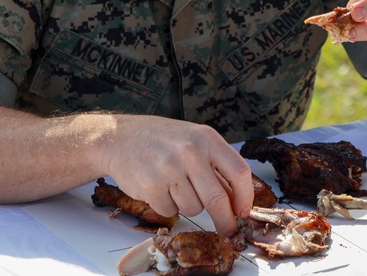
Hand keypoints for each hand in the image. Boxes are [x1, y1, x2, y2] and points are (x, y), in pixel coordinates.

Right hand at [104, 115, 252, 234]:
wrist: (121, 138)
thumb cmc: (162, 140)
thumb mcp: (194, 142)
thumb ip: (216, 167)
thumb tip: (237, 201)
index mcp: (206, 138)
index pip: (239, 172)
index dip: (245, 197)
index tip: (244, 211)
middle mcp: (190, 151)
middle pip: (218, 199)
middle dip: (225, 221)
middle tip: (227, 229)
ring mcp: (169, 168)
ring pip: (194, 209)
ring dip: (188, 205)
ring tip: (174, 186)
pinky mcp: (151, 186)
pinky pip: (171, 212)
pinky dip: (167, 206)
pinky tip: (158, 187)